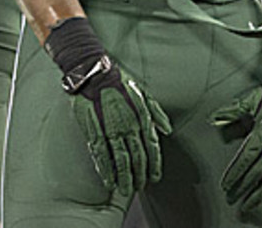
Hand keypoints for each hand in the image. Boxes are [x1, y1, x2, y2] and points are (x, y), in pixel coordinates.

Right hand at [45, 18, 171, 195]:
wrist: (94, 71)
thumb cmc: (118, 80)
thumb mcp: (142, 92)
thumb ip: (155, 112)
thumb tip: (167, 128)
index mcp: (141, 116)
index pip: (151, 146)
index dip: (154, 164)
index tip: (154, 177)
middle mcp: (128, 125)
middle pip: (137, 157)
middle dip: (139, 175)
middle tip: (139, 187)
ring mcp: (110, 128)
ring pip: (120, 159)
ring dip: (124, 177)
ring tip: (125, 189)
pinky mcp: (93, 129)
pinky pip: (101, 154)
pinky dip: (105, 169)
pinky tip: (108, 180)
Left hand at [211, 35, 261, 211]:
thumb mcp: (253, 98)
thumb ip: (232, 110)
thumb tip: (212, 119)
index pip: (247, 159)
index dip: (235, 173)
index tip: (226, 185)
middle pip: (258, 172)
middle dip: (244, 187)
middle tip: (232, 199)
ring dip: (260, 193)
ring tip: (249, 204)